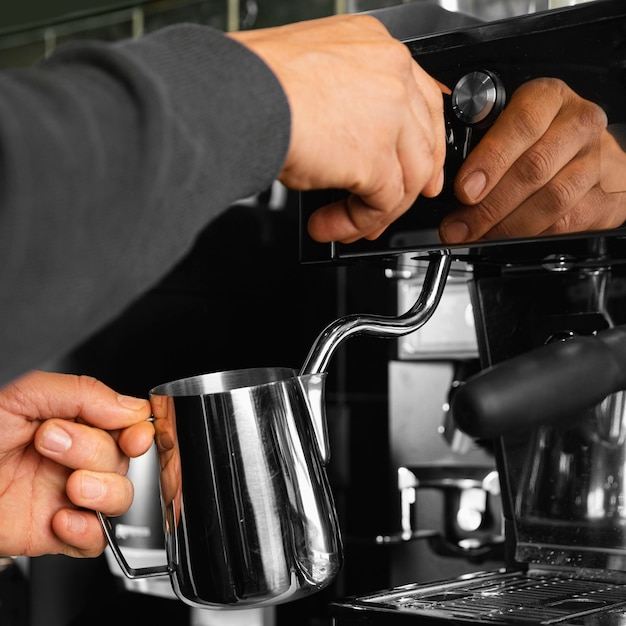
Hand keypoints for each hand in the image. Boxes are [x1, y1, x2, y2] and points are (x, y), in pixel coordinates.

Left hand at [0, 370, 152, 557]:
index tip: (132, 433)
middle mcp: (75, 457)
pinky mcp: (54, 532)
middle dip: (93, 450)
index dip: (138, 430)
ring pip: (120, 498)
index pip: (128, 425)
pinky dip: (87, 532)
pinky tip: (61, 517)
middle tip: (51, 441)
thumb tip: (132, 408)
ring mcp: (66, 494)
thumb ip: (83, 393)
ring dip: (102, 490)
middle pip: (124, 460)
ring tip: (69, 484)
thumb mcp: (24, 392)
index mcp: (73, 420)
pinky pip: (94, 541)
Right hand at [230, 14, 446, 243]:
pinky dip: (359, 222)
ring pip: (409, 177)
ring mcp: (390, 114)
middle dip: (411, 182)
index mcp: (375, 47)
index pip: (420, 98)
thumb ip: (344, 101)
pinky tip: (333, 227)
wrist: (235, 97)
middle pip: (423, 140)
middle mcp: (391, 75)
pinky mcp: (376, 156)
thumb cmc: (253, 81)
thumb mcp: (311, 75)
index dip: (421, 138)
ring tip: (345, 226)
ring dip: (377, 211)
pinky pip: (383, 203)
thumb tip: (345, 142)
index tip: (417, 165)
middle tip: (391, 206)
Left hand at [440, 78, 625, 243]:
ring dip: (506, 226)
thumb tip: (445, 183)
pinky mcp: (606, 195)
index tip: (464, 190)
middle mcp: (578, 123)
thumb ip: (481, 146)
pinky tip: (508, 239)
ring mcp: (598, 160)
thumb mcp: (508, 127)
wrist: (594, 157)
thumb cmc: (540, 140)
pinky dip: (531, 236)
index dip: (490, 160)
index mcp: (549, 98)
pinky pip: (566, 222)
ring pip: (551, 199)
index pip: (522, 124)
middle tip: (459, 226)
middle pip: (534, 168)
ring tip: (477, 236)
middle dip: (488, 206)